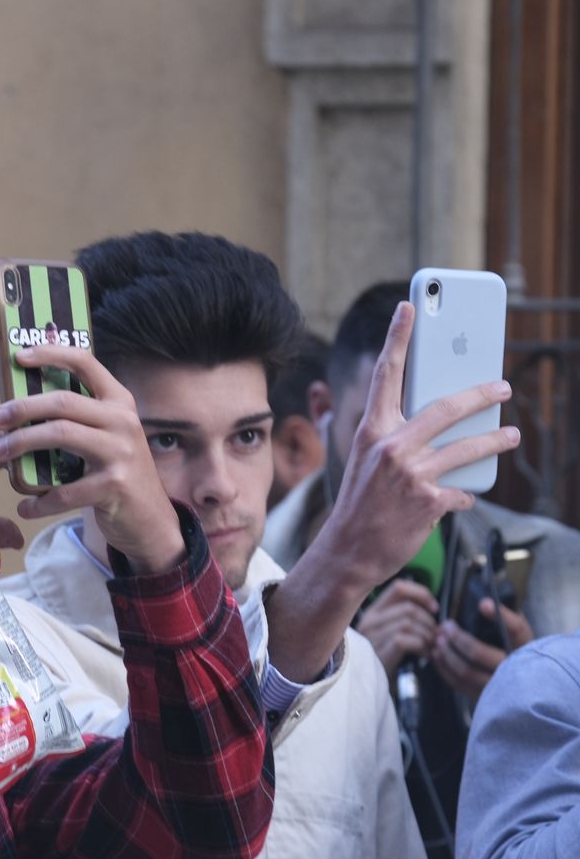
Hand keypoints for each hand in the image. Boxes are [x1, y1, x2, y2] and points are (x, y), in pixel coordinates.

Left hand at [0, 343, 183, 574]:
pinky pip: (65, 490)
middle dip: (23, 407)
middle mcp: (123, 420)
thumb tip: (22, 402)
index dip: (50, 353)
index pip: (85, 362)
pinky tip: (25, 506)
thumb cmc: (115, 472)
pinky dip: (39, 501)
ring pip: (61, 434)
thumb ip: (78, 417)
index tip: (18, 357)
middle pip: (63, 401)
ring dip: (21, 443)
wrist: (150, 519)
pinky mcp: (115, 485)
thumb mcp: (105, 436)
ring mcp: (122, 452)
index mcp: (118, 401)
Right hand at [310, 302, 519, 590]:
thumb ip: (389, 436)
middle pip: (446, 408)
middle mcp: (391, 446)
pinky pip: (462, 490)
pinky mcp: (430, 501)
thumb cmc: (358, 503)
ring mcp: (412, 474)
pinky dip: (465, 493)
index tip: (409, 308)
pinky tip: (463, 495)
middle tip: (502, 387)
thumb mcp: (364, 461)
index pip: (387, 375)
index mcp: (371, 431)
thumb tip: (424, 416)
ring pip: (468, 448)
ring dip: (496, 440)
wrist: (348, 550)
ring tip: (511, 436)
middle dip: (481, 394)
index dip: (398, 338)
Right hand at [355, 579, 438, 678]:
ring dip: (427, 636)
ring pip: (409, 623)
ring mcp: (372, 635)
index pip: (398, 587)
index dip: (421, 594)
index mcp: (373, 611)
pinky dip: (423, 647)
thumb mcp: (390, 632)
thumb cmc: (386, 657)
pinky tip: (426, 655)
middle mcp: (369, 620)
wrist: (369, 685)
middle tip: (436, 636)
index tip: (434, 608)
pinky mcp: (379, 650)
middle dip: (429, 622)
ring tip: (431, 646)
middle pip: (408, 608)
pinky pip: (406, 640)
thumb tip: (434, 609)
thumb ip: (406, 617)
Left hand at [431, 601, 533, 701]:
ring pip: (465, 672)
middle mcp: (515, 669)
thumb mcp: (515, 632)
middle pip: (479, 654)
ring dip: (447, 654)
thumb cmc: (513, 649)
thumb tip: (484, 602)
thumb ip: (505, 618)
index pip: (517, 629)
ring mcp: (498, 687)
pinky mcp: (483, 697)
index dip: (501, 616)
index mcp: (527, 647)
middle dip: (458, 639)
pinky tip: (436, 655)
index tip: (483, 604)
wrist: (523, 684)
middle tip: (445, 626)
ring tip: (437, 640)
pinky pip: (458, 684)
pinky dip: (444, 668)